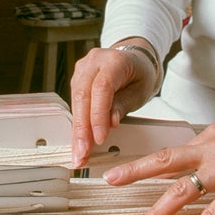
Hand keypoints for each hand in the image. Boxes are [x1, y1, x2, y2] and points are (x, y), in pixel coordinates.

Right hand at [70, 40, 158, 167]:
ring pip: (75, 101)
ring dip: (77, 130)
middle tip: (82, 153)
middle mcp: (94, 62)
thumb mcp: (140, 91)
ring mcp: (82, 69)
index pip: (102, 88)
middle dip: (81, 128)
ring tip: (79, 154)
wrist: (134, 61)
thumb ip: (124, 105)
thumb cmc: (139, 74)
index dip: (98, 115)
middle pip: (83, 95)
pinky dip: (77, 124)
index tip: (99, 138)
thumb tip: (110, 123)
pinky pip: (74, 103)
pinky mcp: (77, 80)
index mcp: (114, 60)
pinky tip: (78, 142)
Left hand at [101, 100, 214, 214]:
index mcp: (209, 138)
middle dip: (135, 172)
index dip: (145, 162)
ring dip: (159, 211)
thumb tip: (198, 163)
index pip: (171, 152)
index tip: (122, 169)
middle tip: (110, 181)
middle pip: (165, 161)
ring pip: (183, 190)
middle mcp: (212, 151)